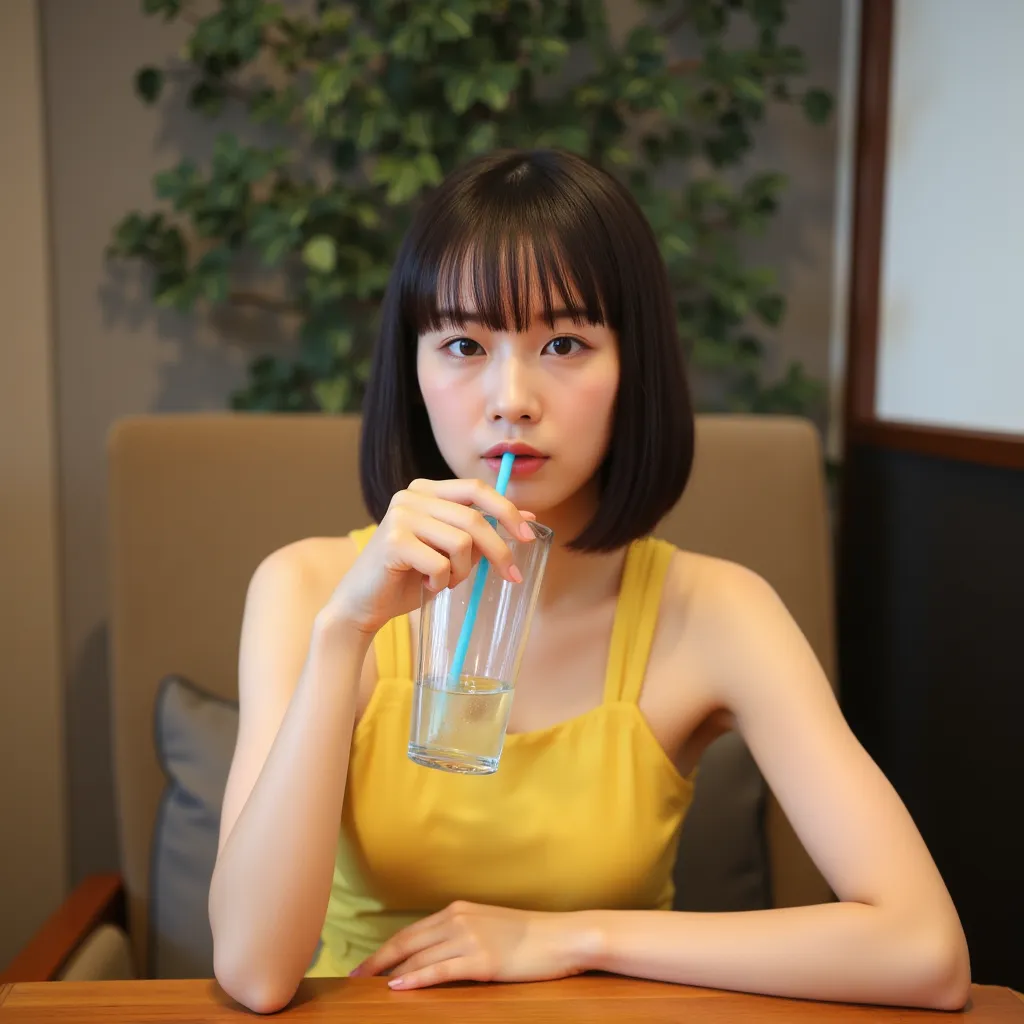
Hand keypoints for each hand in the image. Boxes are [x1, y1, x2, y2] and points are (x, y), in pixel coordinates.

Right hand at [328, 478, 535, 636]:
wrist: (362, 604)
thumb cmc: (409, 577)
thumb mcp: (452, 551)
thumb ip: (481, 532)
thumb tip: (529, 517)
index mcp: (426, 490)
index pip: (476, 488)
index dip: (508, 510)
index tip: (529, 535)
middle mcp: (411, 496)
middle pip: (474, 518)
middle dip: (499, 550)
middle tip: (511, 575)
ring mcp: (400, 516)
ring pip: (461, 543)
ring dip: (462, 572)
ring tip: (445, 581)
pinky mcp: (392, 541)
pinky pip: (440, 564)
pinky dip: (441, 582)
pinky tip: (425, 585)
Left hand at [350, 901, 598, 989]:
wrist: (561, 937)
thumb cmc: (530, 936)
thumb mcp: (490, 926)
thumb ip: (463, 932)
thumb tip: (437, 950)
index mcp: (459, 910)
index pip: (412, 932)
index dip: (385, 949)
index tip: (365, 965)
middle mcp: (459, 919)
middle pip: (407, 942)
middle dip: (377, 960)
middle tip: (354, 977)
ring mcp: (469, 939)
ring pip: (419, 958)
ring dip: (390, 973)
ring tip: (368, 986)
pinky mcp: (481, 961)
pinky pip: (440, 971)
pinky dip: (415, 979)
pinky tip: (397, 988)